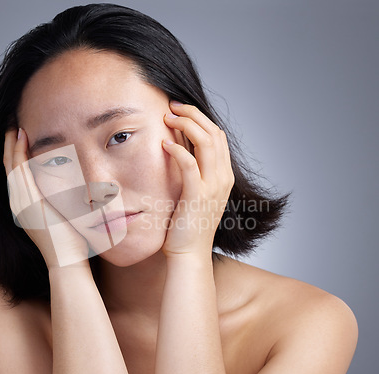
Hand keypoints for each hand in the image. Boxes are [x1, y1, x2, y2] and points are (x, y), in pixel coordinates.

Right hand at [3, 128, 88, 268]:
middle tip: (13, 126)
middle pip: (9, 167)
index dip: (16, 156)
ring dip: (12, 144)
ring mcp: (21, 202)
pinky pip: (19, 170)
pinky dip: (18, 152)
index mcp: (24, 207)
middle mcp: (18, 203)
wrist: (67, 260)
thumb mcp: (62, 217)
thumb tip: (73, 191)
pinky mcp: (28, 200)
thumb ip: (61, 202)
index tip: (21, 139)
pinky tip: (22, 137)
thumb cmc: (71, 242)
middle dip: (11, 146)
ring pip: (11, 165)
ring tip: (14, 126)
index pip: (17, 175)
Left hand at [161, 101, 234, 257]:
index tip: (180, 110)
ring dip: (186, 125)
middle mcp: (222, 178)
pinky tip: (164, 143)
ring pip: (206, 143)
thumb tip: (178, 150)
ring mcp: (212, 186)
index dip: (200, 118)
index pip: (218, 136)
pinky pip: (189, 165)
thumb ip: (193, 172)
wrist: (189, 254)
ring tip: (167, 117)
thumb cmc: (187, 224)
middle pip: (214, 133)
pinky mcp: (197, 195)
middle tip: (172, 105)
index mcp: (223, 176)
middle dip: (193, 114)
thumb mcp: (195, 193)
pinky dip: (178, 150)